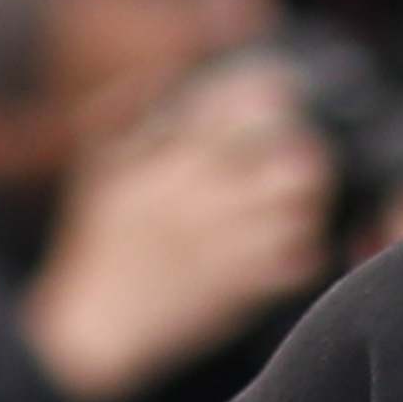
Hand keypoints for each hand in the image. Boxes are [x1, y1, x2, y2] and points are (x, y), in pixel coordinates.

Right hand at [18, 55, 336, 401]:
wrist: (94, 329)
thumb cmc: (100, 244)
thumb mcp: (102, 168)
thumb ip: (132, 112)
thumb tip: (171, 72)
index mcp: (169, 161)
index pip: (243, 107)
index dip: (273, 96)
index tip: (279, 98)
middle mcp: (204, 196)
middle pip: (295, 155)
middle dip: (304, 150)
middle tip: (292, 157)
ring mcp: (229, 242)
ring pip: (306, 205)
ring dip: (308, 200)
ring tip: (291, 202)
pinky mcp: (246, 286)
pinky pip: (304, 257)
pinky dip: (305, 249)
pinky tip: (287, 246)